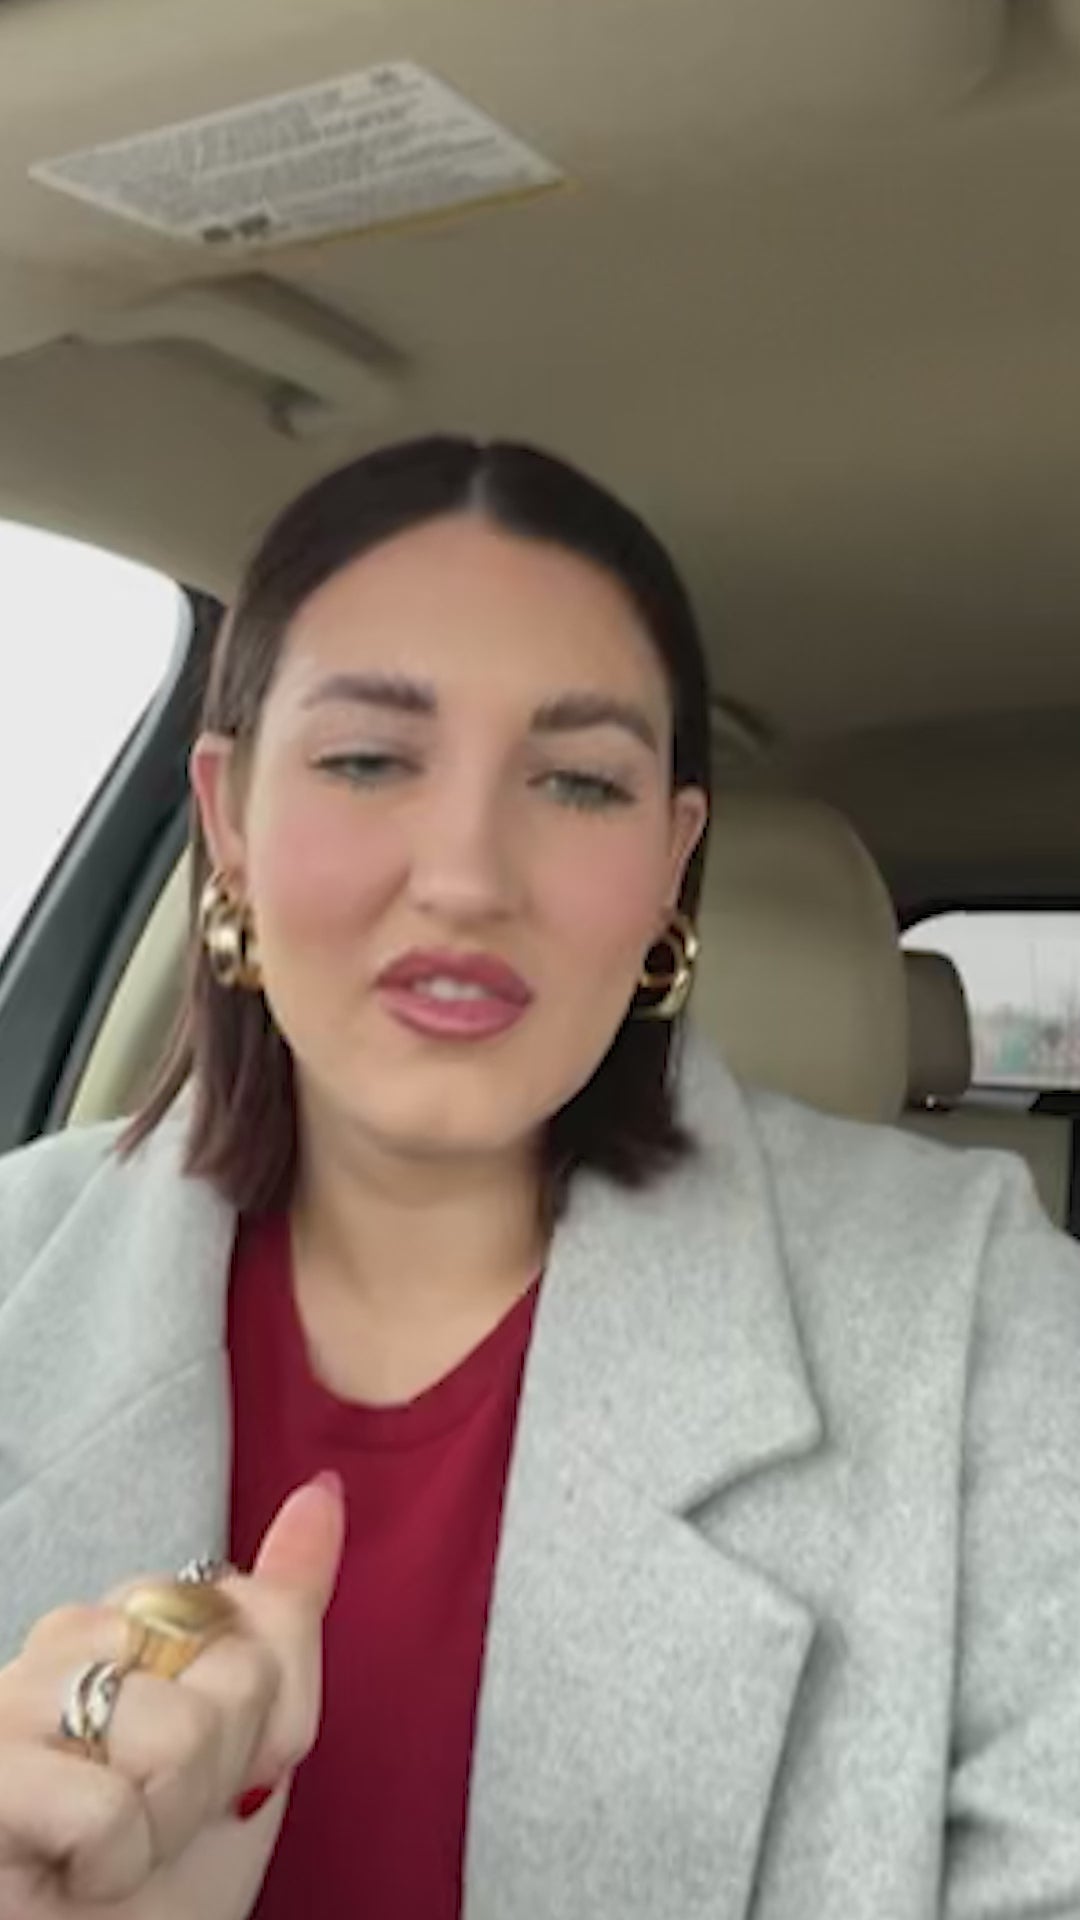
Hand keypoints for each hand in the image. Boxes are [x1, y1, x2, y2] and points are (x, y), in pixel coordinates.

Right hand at [0, 1471, 345, 1918]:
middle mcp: (60, 1639)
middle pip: (231, 1663)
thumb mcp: (254, 1740)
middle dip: (221, 1764)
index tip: (224, 1770)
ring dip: (167, 1819)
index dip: (266, 1712)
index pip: (247, 1606)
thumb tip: (321, 1493)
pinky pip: (107, 1801)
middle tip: (159, 1813)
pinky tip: (73, 1875)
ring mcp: (10, 1700)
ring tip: (115, 1846)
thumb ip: (285, 1613)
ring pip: (177, 1728)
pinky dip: (114, 1861)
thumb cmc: (168, 1880)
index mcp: (126, 1619)